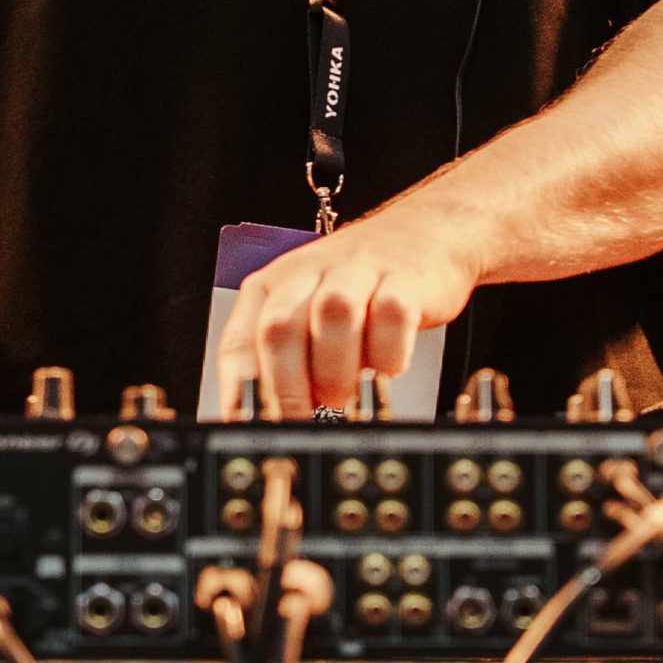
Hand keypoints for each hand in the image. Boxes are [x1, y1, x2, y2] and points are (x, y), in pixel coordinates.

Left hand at [213, 194, 477, 418]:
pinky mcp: (403, 279)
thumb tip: (265, 425)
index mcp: (273, 287)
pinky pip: (392, 314)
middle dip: (287, 387)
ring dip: (334, 370)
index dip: (242, 394)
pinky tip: (387, 370)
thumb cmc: (358, 283)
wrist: (423, 232)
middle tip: (303, 422)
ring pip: (331, 315)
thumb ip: (284, 364)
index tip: (255, 430)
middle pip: (279, 327)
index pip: (239, 343)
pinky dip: (388, 353)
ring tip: (344, 400)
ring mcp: (356, 272)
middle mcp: (308, 274)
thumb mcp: (308, 314)